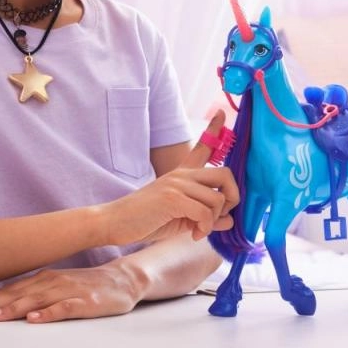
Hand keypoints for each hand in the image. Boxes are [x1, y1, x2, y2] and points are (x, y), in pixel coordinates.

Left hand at [0, 261, 141, 323]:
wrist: (123, 279)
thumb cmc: (87, 284)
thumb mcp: (57, 284)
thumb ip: (34, 291)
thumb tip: (4, 301)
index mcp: (44, 278)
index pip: (11, 289)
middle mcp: (53, 281)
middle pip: (19, 295)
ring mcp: (69, 290)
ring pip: (37, 300)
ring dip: (14, 308)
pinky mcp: (86, 302)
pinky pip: (64, 308)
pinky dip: (48, 313)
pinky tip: (35, 320)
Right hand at [101, 111, 238, 244]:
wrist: (115, 222)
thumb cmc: (146, 220)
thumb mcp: (180, 217)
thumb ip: (204, 216)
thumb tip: (230, 221)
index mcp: (182, 174)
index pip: (202, 147)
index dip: (214, 130)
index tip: (222, 112)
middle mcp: (181, 174)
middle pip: (225, 174)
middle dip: (233, 197)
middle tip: (223, 215)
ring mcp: (176, 184)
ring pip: (217, 198)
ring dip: (214, 220)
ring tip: (199, 229)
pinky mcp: (172, 198)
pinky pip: (204, 212)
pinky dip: (204, 227)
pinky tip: (194, 234)